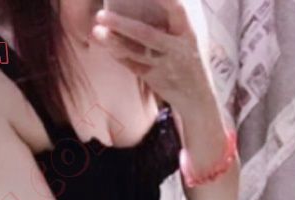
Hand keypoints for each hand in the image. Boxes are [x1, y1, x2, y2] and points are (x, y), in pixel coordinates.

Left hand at [92, 1, 210, 112]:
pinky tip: (106, 45)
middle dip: (123, 25)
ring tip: (96, 30)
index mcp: (190, 31)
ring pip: (136, 53)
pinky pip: (133, 66)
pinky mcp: (155, 78)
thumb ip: (179, 10)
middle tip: (101, 13)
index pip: (177, 8)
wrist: (197, 96)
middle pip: (147, 35)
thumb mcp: (193, 29)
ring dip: (115, 42)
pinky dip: (119, 55)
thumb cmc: (191, 51)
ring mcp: (165, 66)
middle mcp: (178, 50)